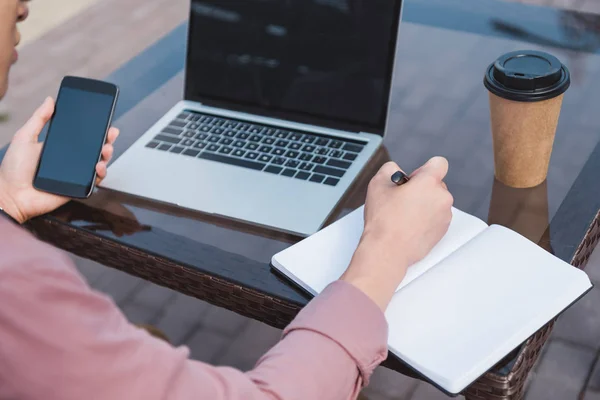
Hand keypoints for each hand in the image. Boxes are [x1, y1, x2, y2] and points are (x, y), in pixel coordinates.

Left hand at [0, 97, 119, 222]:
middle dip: (106, 139)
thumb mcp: (24, 138)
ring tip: (105, 149)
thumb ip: (38, 119)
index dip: (95, 129)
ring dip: (106, 155)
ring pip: (99, 163)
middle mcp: (70, 160)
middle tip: (110, 133)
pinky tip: (98, 166)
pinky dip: (101, 173)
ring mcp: (75, 175)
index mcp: (60, 147)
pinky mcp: (78, 188)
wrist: (11, 195)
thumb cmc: (13, 169)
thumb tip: (50, 100)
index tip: (103, 120)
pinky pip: (95, 180)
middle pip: (95, 148)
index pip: (82, 136)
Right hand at [340, 157, 452, 309]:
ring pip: (436, 202)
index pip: (439, 163)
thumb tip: (397, 171)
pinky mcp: (443, 231)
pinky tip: (409, 226)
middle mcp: (442, 198)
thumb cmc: (383, 219)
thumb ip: (390, 169)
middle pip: (436, 184)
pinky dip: (426, 219)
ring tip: (404, 216)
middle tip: (402, 200)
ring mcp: (445, 216)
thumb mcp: (378, 184)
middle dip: (421, 189)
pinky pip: (436, 218)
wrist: (388, 250)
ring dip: (424, 205)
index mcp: (429, 183)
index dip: (424, 169)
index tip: (412, 180)